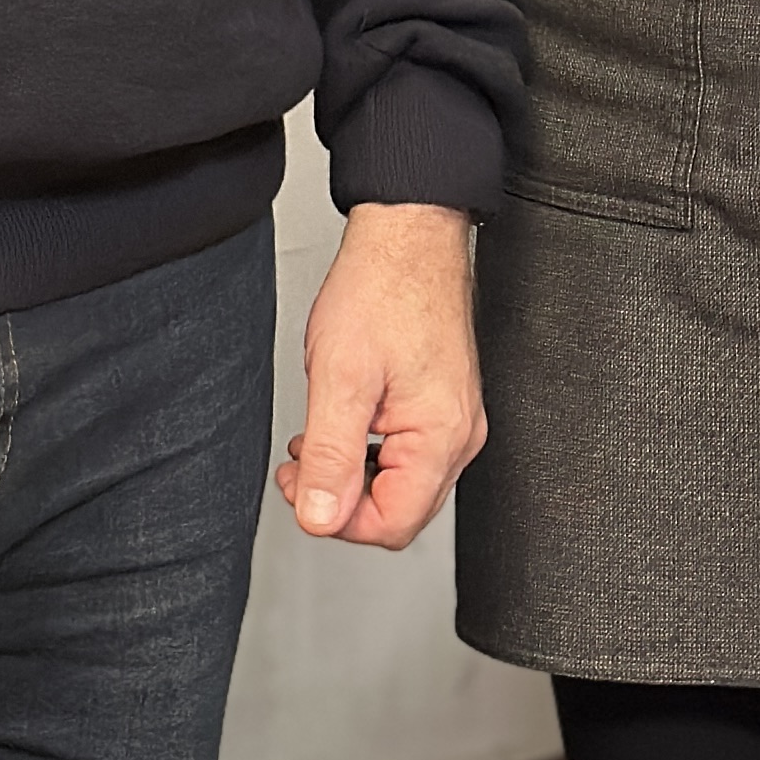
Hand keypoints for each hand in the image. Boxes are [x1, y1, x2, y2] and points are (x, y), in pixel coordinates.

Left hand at [277, 200, 483, 549]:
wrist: (407, 233)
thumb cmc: (383, 288)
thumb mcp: (340, 377)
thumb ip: (331, 457)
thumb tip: (319, 517)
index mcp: (441, 437)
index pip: (392, 526)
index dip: (337, 518)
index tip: (301, 488)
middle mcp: (459, 435)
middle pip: (399, 510)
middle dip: (342, 496)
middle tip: (301, 463)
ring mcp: (455, 419)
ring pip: (400, 483)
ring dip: (351, 472)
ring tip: (316, 439)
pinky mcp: (442, 402)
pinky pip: (406, 452)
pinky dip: (368, 450)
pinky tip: (342, 422)